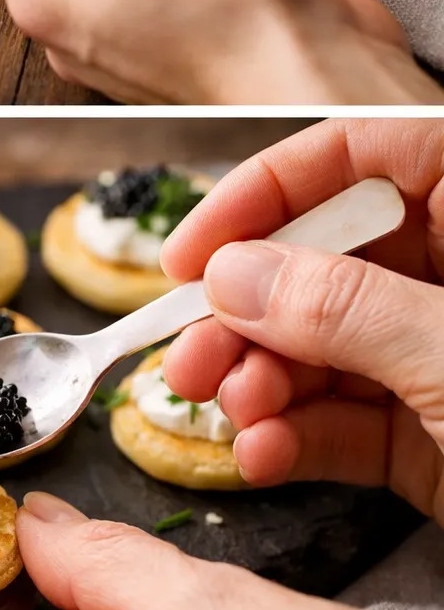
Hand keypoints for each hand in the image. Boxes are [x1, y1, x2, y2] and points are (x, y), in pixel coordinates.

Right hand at [161, 118, 443, 514]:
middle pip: (323, 261)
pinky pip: (345, 424)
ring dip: (258, 381)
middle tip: (191, 354)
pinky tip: (263, 457)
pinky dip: (294, 440)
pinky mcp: (431, 440)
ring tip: (228, 411)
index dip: (270, 188)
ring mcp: (437, 360)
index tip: (194, 249)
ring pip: (321, 348)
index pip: (360, 153)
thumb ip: (345, 308)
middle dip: (246, 312)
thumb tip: (234, 277)